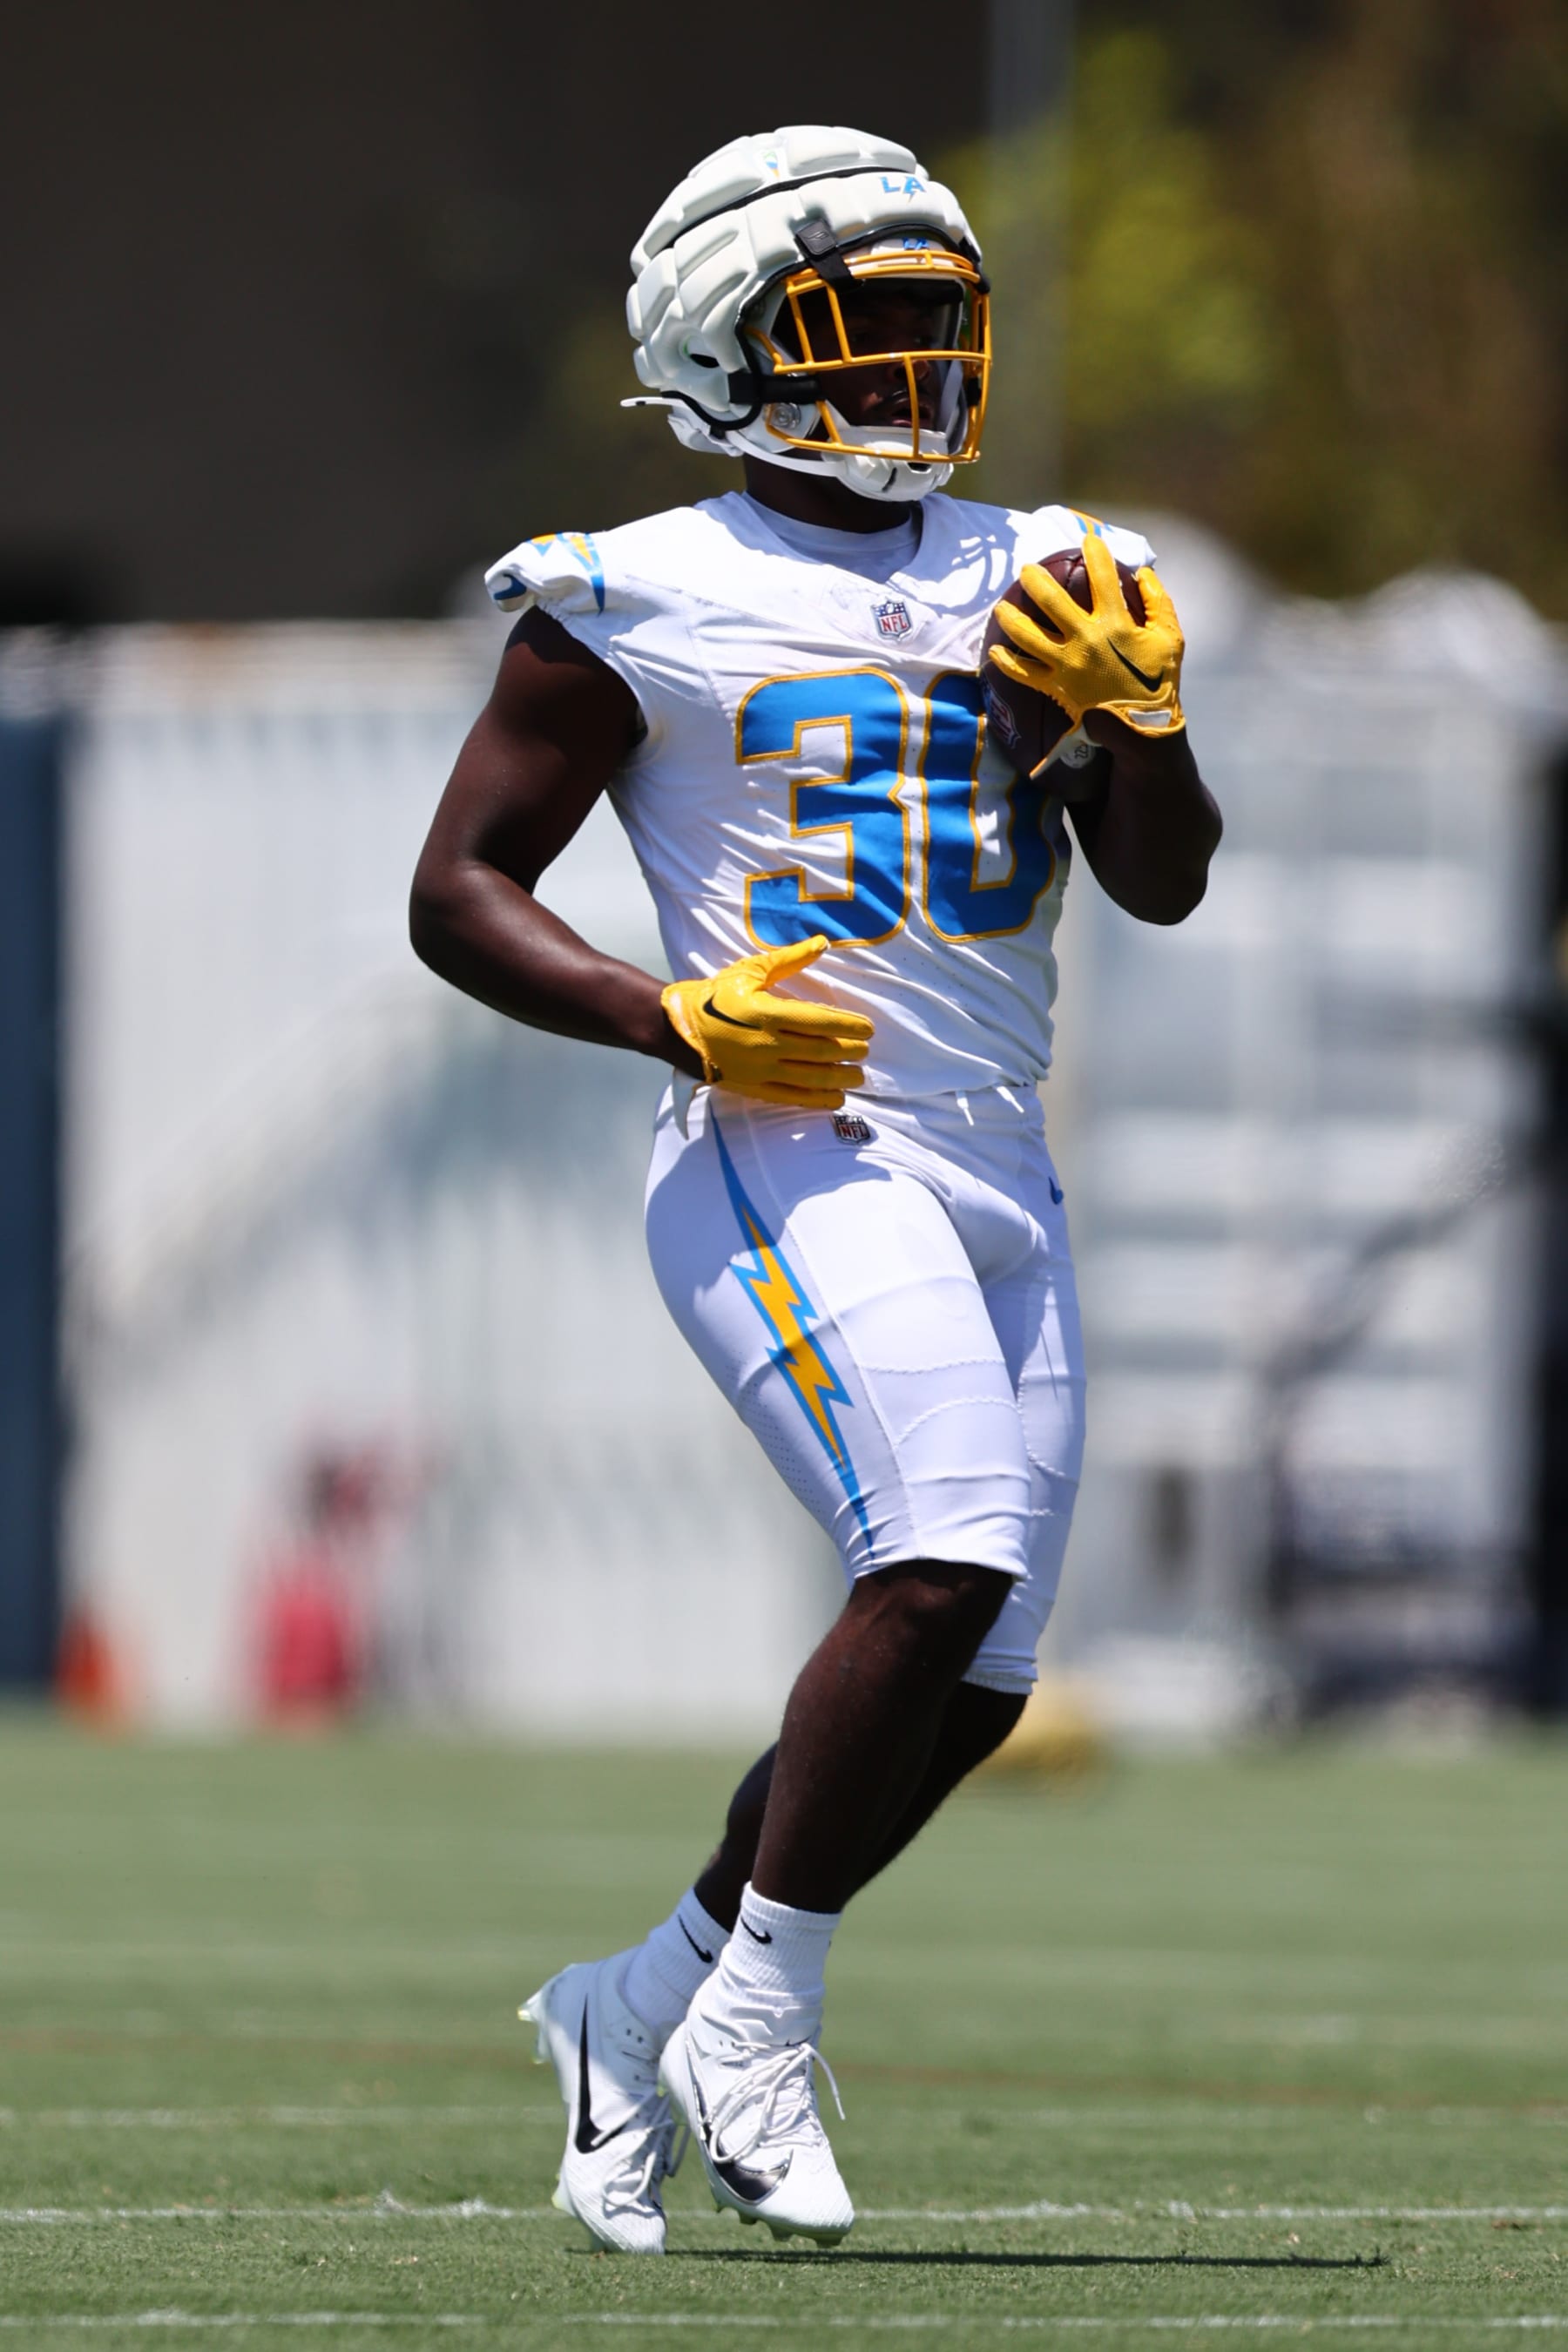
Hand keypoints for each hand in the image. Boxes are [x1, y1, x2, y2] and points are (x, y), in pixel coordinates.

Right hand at [662, 935, 873, 1109]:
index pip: (820, 1021)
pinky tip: (837, 1098)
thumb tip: (822, 943)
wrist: (677, 1029)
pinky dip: (818, 1099)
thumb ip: (788, 959)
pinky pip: (793, 1097)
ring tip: (858, 1076)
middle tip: (867, 1050)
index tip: (869, 1027)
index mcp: (767, 1013)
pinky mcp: (754, 1088)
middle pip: (822, 1051)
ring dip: (841, 1078)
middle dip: (850, 1052)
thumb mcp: (749, 971)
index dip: (849, 1026)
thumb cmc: (715, 996)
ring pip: (812, 1077)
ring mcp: (761, 1070)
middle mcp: (767, 1044)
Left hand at [987, 527, 1185, 736]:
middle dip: (1035, 580)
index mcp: (1114, 622)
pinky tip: (996, 651)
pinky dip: (1007, 662)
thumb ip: (1159, 602)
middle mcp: (1084, 638)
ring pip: (1029, 635)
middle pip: (1051, 601)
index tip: (1088, 540)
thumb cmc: (1158, 681)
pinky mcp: (1055, 685)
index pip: (1102, 578)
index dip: (1095, 553)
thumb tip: (1143, 573)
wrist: (1141, 725)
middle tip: (1026, 569)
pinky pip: (1024, 672)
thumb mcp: (1169, 637)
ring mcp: (1066, 663)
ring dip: (1011, 617)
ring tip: (1002, 606)